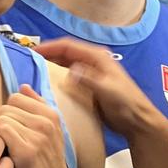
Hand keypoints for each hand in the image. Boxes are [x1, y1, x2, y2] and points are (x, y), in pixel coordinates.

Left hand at [0, 85, 79, 167]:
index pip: (15, 97)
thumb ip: (36, 106)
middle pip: (5, 108)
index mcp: (50, 113)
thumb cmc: (46, 160)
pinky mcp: (26, 150)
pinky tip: (1, 153)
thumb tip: (23, 86)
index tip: (11, 128)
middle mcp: (46, 121)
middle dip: (0, 123)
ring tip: (3, 147)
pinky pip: (1, 132)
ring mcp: (37, 135)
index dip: (8, 112)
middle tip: (5, 141)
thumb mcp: (49, 131)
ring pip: (1, 119)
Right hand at [34, 39, 164, 139]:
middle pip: (65, 54)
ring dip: (51, 67)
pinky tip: (48, 86)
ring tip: (35, 72)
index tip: (32, 52)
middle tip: (29, 62)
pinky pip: (69, 78)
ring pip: (66, 65)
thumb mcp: (107, 90)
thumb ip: (89, 79)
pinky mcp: (89, 86)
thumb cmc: (126, 104)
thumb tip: (70, 71)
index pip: (68, 46)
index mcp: (97, 57)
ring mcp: (91, 74)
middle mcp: (93, 62)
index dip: (49, 47)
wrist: (138, 121)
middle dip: (48, 56)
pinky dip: (58, 79)